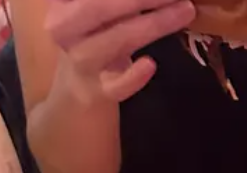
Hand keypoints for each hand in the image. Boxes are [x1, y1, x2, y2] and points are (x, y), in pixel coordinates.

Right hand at [45, 0, 195, 102]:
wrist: (77, 87)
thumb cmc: (93, 37)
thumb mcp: (95, 11)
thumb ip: (117, 2)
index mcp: (61, 3)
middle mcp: (64, 28)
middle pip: (101, 6)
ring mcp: (81, 61)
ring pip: (118, 40)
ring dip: (154, 24)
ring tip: (185, 10)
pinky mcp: (99, 91)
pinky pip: (117, 85)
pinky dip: (134, 76)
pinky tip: (150, 63)